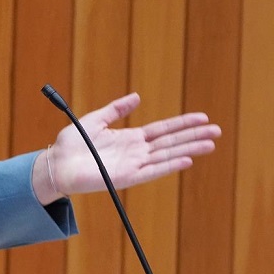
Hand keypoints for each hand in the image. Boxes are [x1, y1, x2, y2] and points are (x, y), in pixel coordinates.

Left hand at [40, 93, 219, 200]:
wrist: (55, 164)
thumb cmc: (71, 144)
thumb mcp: (95, 120)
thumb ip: (116, 109)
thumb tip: (137, 96)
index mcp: (129, 138)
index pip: (163, 130)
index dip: (182, 123)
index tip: (203, 117)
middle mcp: (135, 152)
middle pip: (171, 142)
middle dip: (194, 136)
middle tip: (217, 131)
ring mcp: (132, 165)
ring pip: (167, 156)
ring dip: (189, 150)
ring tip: (210, 145)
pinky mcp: (125, 178)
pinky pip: (151, 172)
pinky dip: (168, 166)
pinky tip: (185, 160)